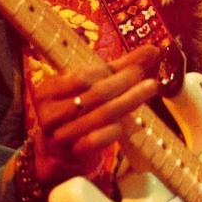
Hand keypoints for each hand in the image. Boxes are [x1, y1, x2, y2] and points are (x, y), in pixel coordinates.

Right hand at [29, 44, 160, 185]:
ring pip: (101, 115)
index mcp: (49, 90)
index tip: (135, 69)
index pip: (82, 77)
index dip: (110, 72)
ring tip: (151, 88)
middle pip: (96, 94)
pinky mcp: (72, 152)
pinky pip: (97, 140)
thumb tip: (153, 49)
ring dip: (129, 101)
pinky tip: (127, 123)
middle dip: (125, 83)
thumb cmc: (78, 111)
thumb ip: (118, 67)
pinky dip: (114, 130)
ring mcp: (60, 134)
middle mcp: (50, 112)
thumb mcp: (90, 87)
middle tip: (148, 76)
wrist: (59, 153)